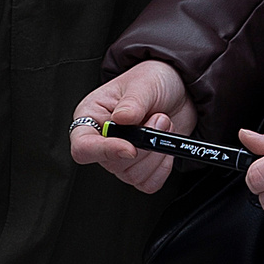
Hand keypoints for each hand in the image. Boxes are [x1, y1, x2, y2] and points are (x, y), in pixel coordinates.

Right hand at [68, 61, 195, 193]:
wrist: (180, 89)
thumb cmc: (153, 80)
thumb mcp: (143, 83)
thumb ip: (132, 102)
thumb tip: (122, 119)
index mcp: (90, 117)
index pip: (83, 147)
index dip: (104, 151)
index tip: (130, 147)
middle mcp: (102, 141)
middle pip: (113, 164)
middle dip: (144, 145)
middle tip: (159, 118)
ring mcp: (120, 157)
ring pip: (133, 176)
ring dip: (157, 152)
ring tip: (163, 124)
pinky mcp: (140, 167)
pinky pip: (149, 183)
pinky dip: (163, 167)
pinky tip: (165, 146)